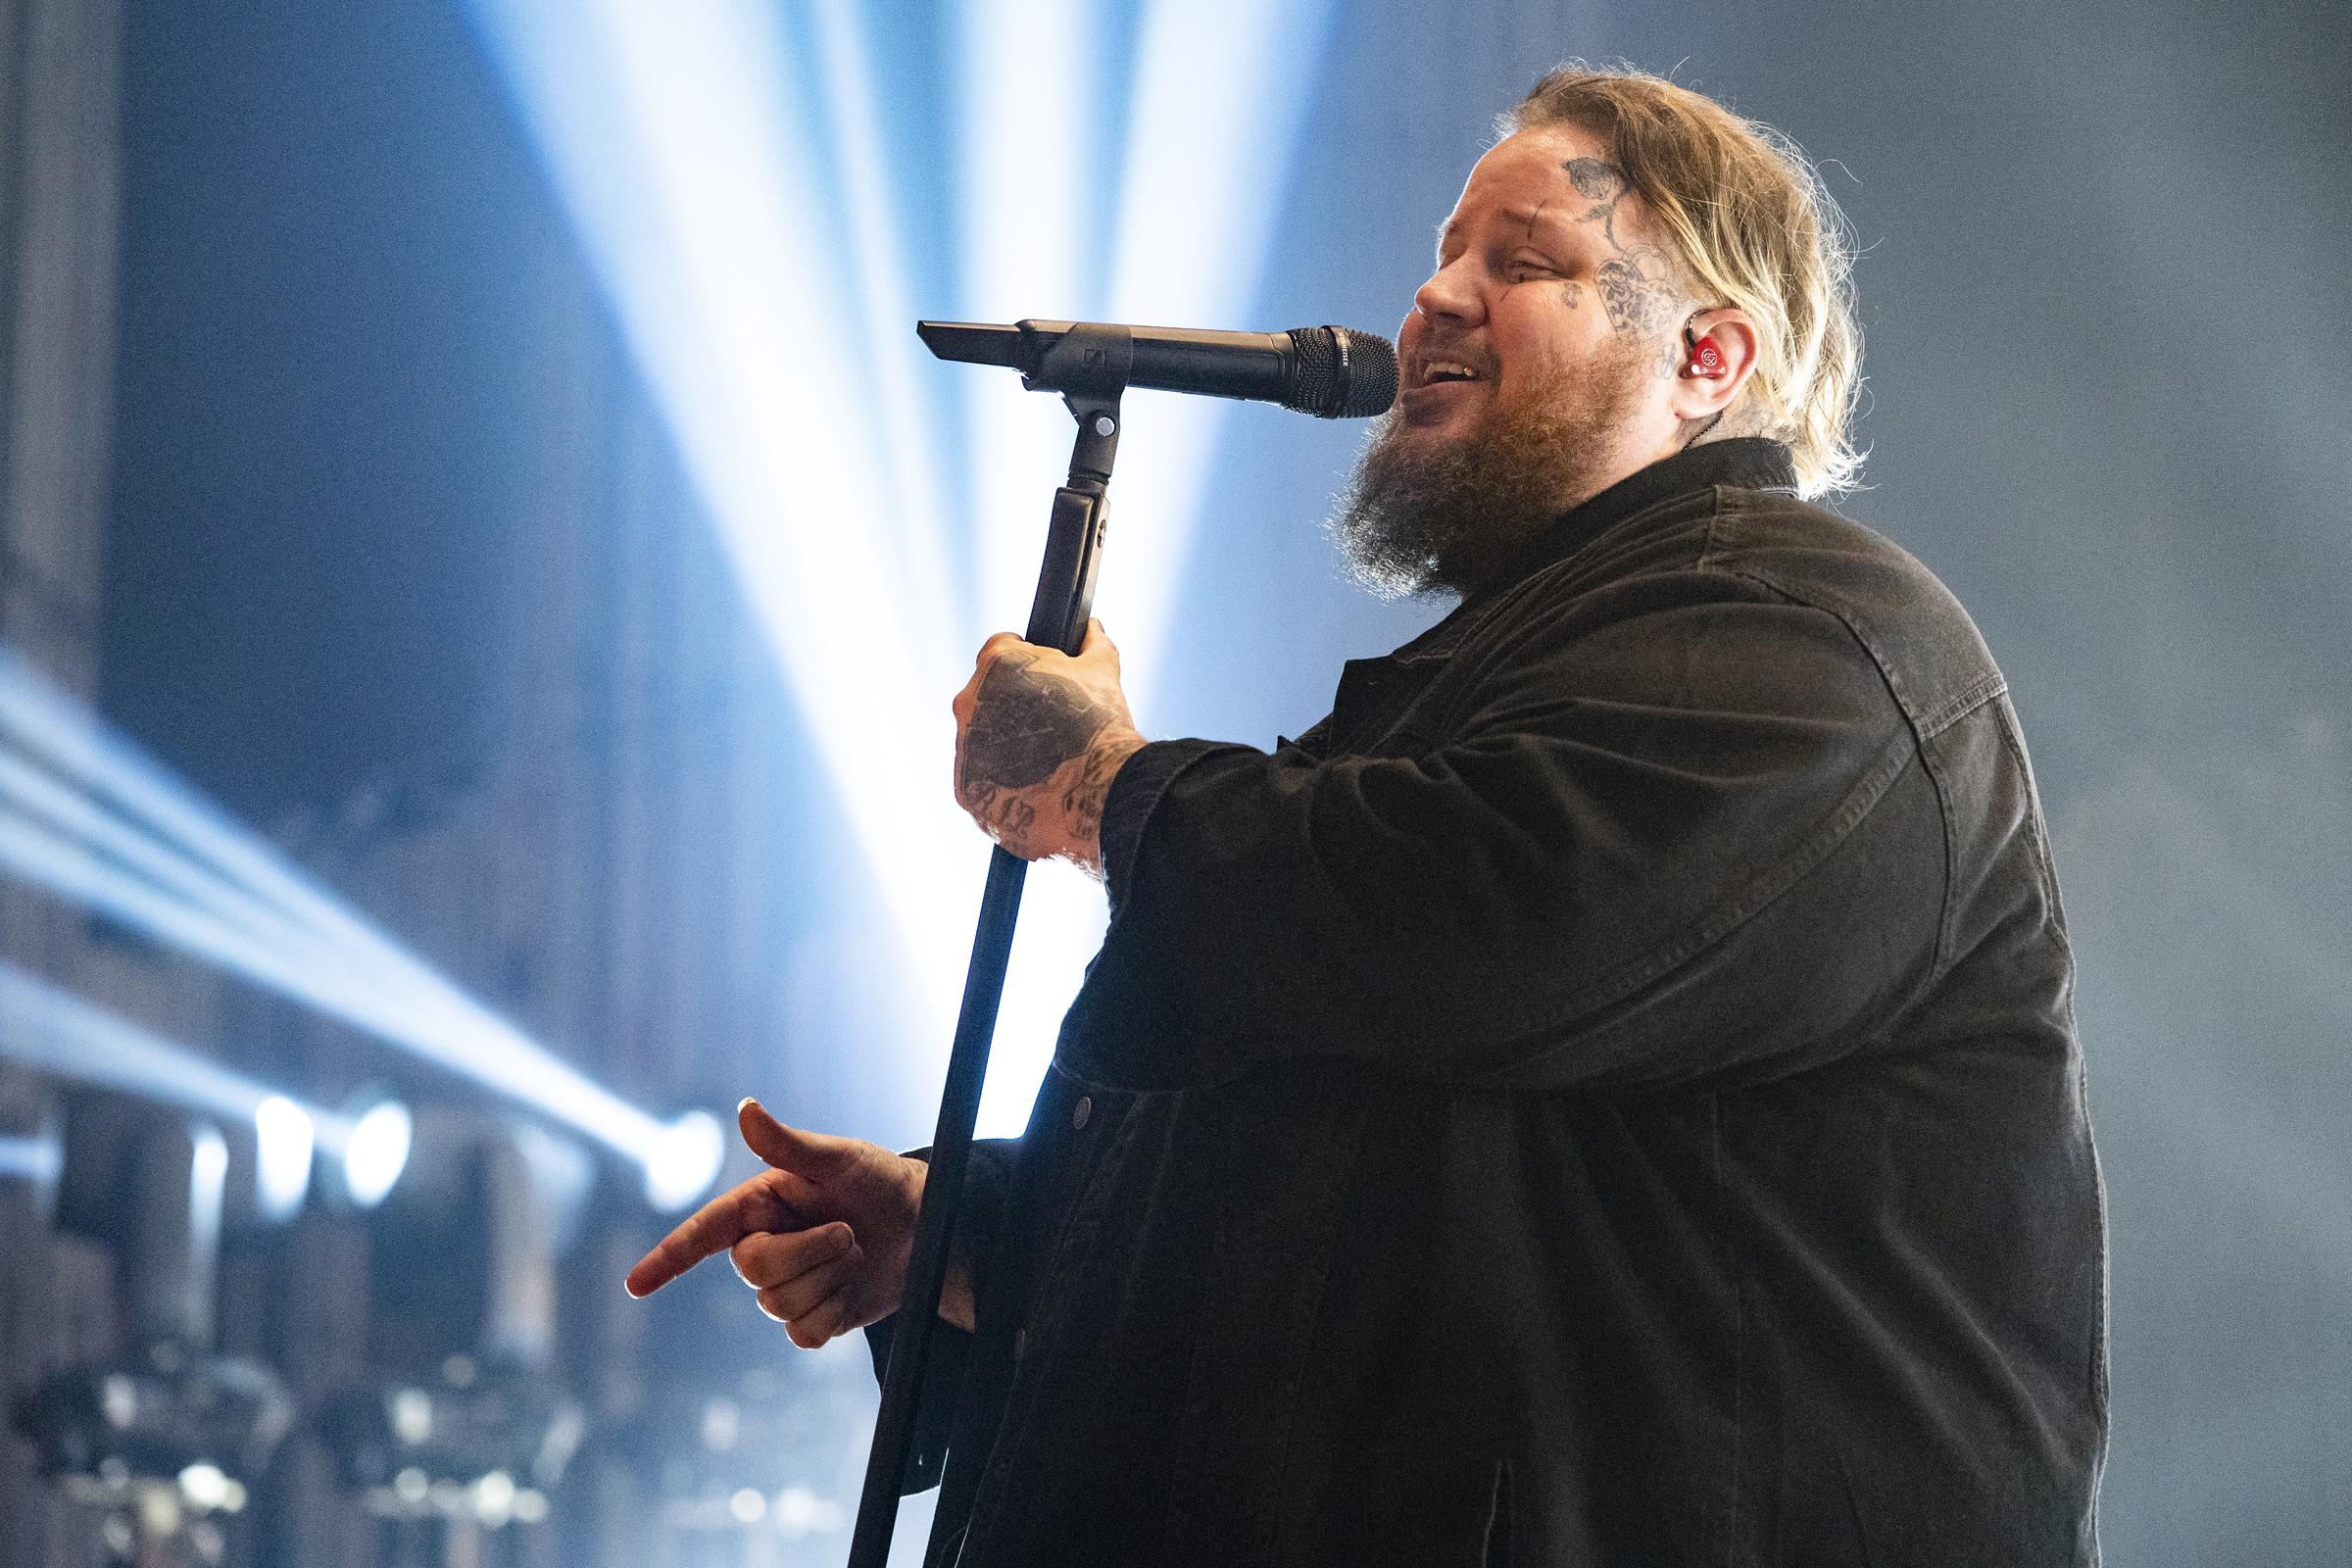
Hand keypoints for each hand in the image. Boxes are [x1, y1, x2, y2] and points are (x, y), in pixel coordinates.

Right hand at [624, 1100, 961, 1344]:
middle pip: (754, 1270)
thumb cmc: (878, 1181)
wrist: (924, 1227)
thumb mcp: (839, 1158)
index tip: (634, 1285)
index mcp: (758, 1206)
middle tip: (846, 1232)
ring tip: (854, 1253)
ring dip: (830, 1277)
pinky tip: (852, 1287)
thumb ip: (789, 1144)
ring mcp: (785, 1287)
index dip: (667, 1259)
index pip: (702, 1233)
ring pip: (780, 1304)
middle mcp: (763, 1246)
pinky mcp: (811, 1320)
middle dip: (807, 1251)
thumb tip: (746, 1109)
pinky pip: (805, 1335)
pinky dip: (835, 1311)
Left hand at [951, 619, 1146, 873]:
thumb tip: (1092, 628)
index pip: (1000, 649)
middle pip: (985, 698)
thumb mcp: (1104, 669)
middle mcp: (968, 701)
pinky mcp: (966, 790)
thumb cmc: (1102, 723)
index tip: (1042, 680)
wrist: (1101, 789)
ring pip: (979, 742)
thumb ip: (1092, 641)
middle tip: (1049, 726)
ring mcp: (963, 748)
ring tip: (1044, 762)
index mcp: (996, 662)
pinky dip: (1002, 786)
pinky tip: (1033, 788)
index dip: (1025, 661)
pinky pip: (980, 783)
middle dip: (1012, 707)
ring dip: (1004, 747)